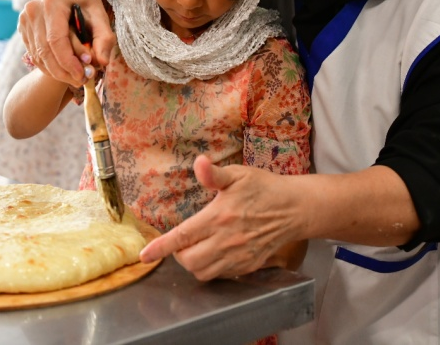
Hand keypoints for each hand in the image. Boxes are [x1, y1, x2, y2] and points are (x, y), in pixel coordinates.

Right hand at [18, 0, 114, 85]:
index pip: (56, 40)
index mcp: (52, 3)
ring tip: (76, 78)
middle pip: (45, 51)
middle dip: (64, 71)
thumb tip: (102, 62)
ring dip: (57, 72)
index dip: (68, 62)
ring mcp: (25, 20)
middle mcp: (33, 11)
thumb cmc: (85, 0)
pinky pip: (34, 54)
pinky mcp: (23, 28)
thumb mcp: (100, 13)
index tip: (83, 76)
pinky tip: (64, 71)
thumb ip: (104, 37)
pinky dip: (49, 67)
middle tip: (82, 81)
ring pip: (38, 56)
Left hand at [139, 155, 302, 279]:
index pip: (183, 237)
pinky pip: (221, 276)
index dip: (161, 248)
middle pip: (189, 261)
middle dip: (178, 255)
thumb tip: (198, 162)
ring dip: (193, 264)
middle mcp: (226, 241)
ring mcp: (238, 257)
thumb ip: (214, 174)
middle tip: (181, 242)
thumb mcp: (238, 175)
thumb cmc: (264, 188)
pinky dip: (211, 269)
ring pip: (204, 273)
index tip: (144, 255)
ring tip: (195, 249)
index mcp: (219, 218)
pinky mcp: (248, 266)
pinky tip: (213, 254)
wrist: (294, 209)